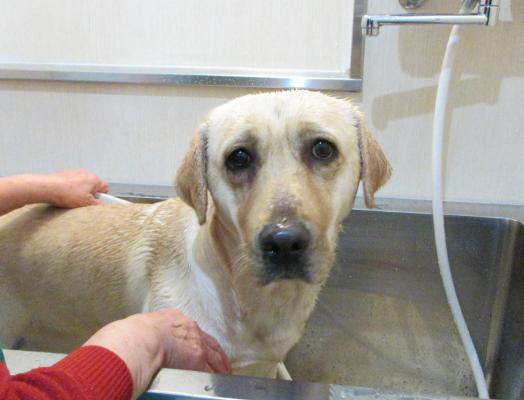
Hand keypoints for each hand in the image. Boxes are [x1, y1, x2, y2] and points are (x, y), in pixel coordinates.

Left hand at [41, 169, 108, 207]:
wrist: (47, 187)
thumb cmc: (68, 195)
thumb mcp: (86, 203)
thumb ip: (97, 204)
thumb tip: (102, 204)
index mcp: (94, 180)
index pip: (105, 187)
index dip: (102, 195)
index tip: (96, 201)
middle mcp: (86, 173)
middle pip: (93, 184)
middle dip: (90, 193)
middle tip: (83, 201)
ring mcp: (75, 172)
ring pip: (82, 182)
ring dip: (80, 189)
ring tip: (72, 197)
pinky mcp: (65, 173)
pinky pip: (72, 180)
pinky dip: (71, 186)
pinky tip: (65, 193)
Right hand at [83, 309, 231, 399]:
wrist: (138, 340)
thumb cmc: (131, 334)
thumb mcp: (141, 325)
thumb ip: (147, 331)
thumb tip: (136, 338)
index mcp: (174, 319)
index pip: (191, 330)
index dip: (199, 339)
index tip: (202, 344)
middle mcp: (189, 329)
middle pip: (209, 342)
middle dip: (216, 353)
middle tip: (222, 361)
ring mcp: (196, 344)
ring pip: (214, 356)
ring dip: (220, 366)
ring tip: (225, 373)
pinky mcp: (197, 360)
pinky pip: (210, 372)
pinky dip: (214, 378)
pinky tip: (218, 383)